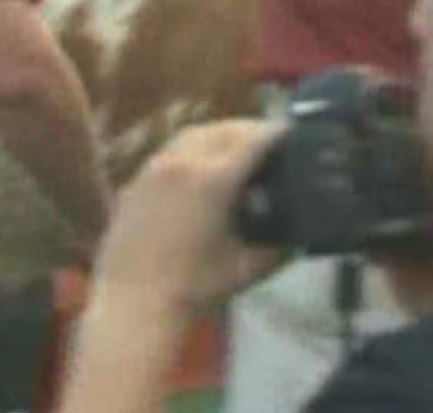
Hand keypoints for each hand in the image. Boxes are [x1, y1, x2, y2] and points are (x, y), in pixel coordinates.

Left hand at [90, 120, 286, 314]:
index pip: (254, 141)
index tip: (294, 133)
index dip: (278, 133)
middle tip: (269, 140)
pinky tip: (200, 170)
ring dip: (220, 134)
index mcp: (214, 179)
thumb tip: (299, 237)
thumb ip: (279, 249)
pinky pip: (170, 151)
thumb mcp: (246, 269)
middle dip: (250, 130)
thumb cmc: (194, 288)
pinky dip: (192, 150)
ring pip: (193, 134)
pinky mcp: (135, 180)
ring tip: (237, 149)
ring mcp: (154, 167)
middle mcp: (183, 161)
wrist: (133, 304)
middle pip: (224, 129)